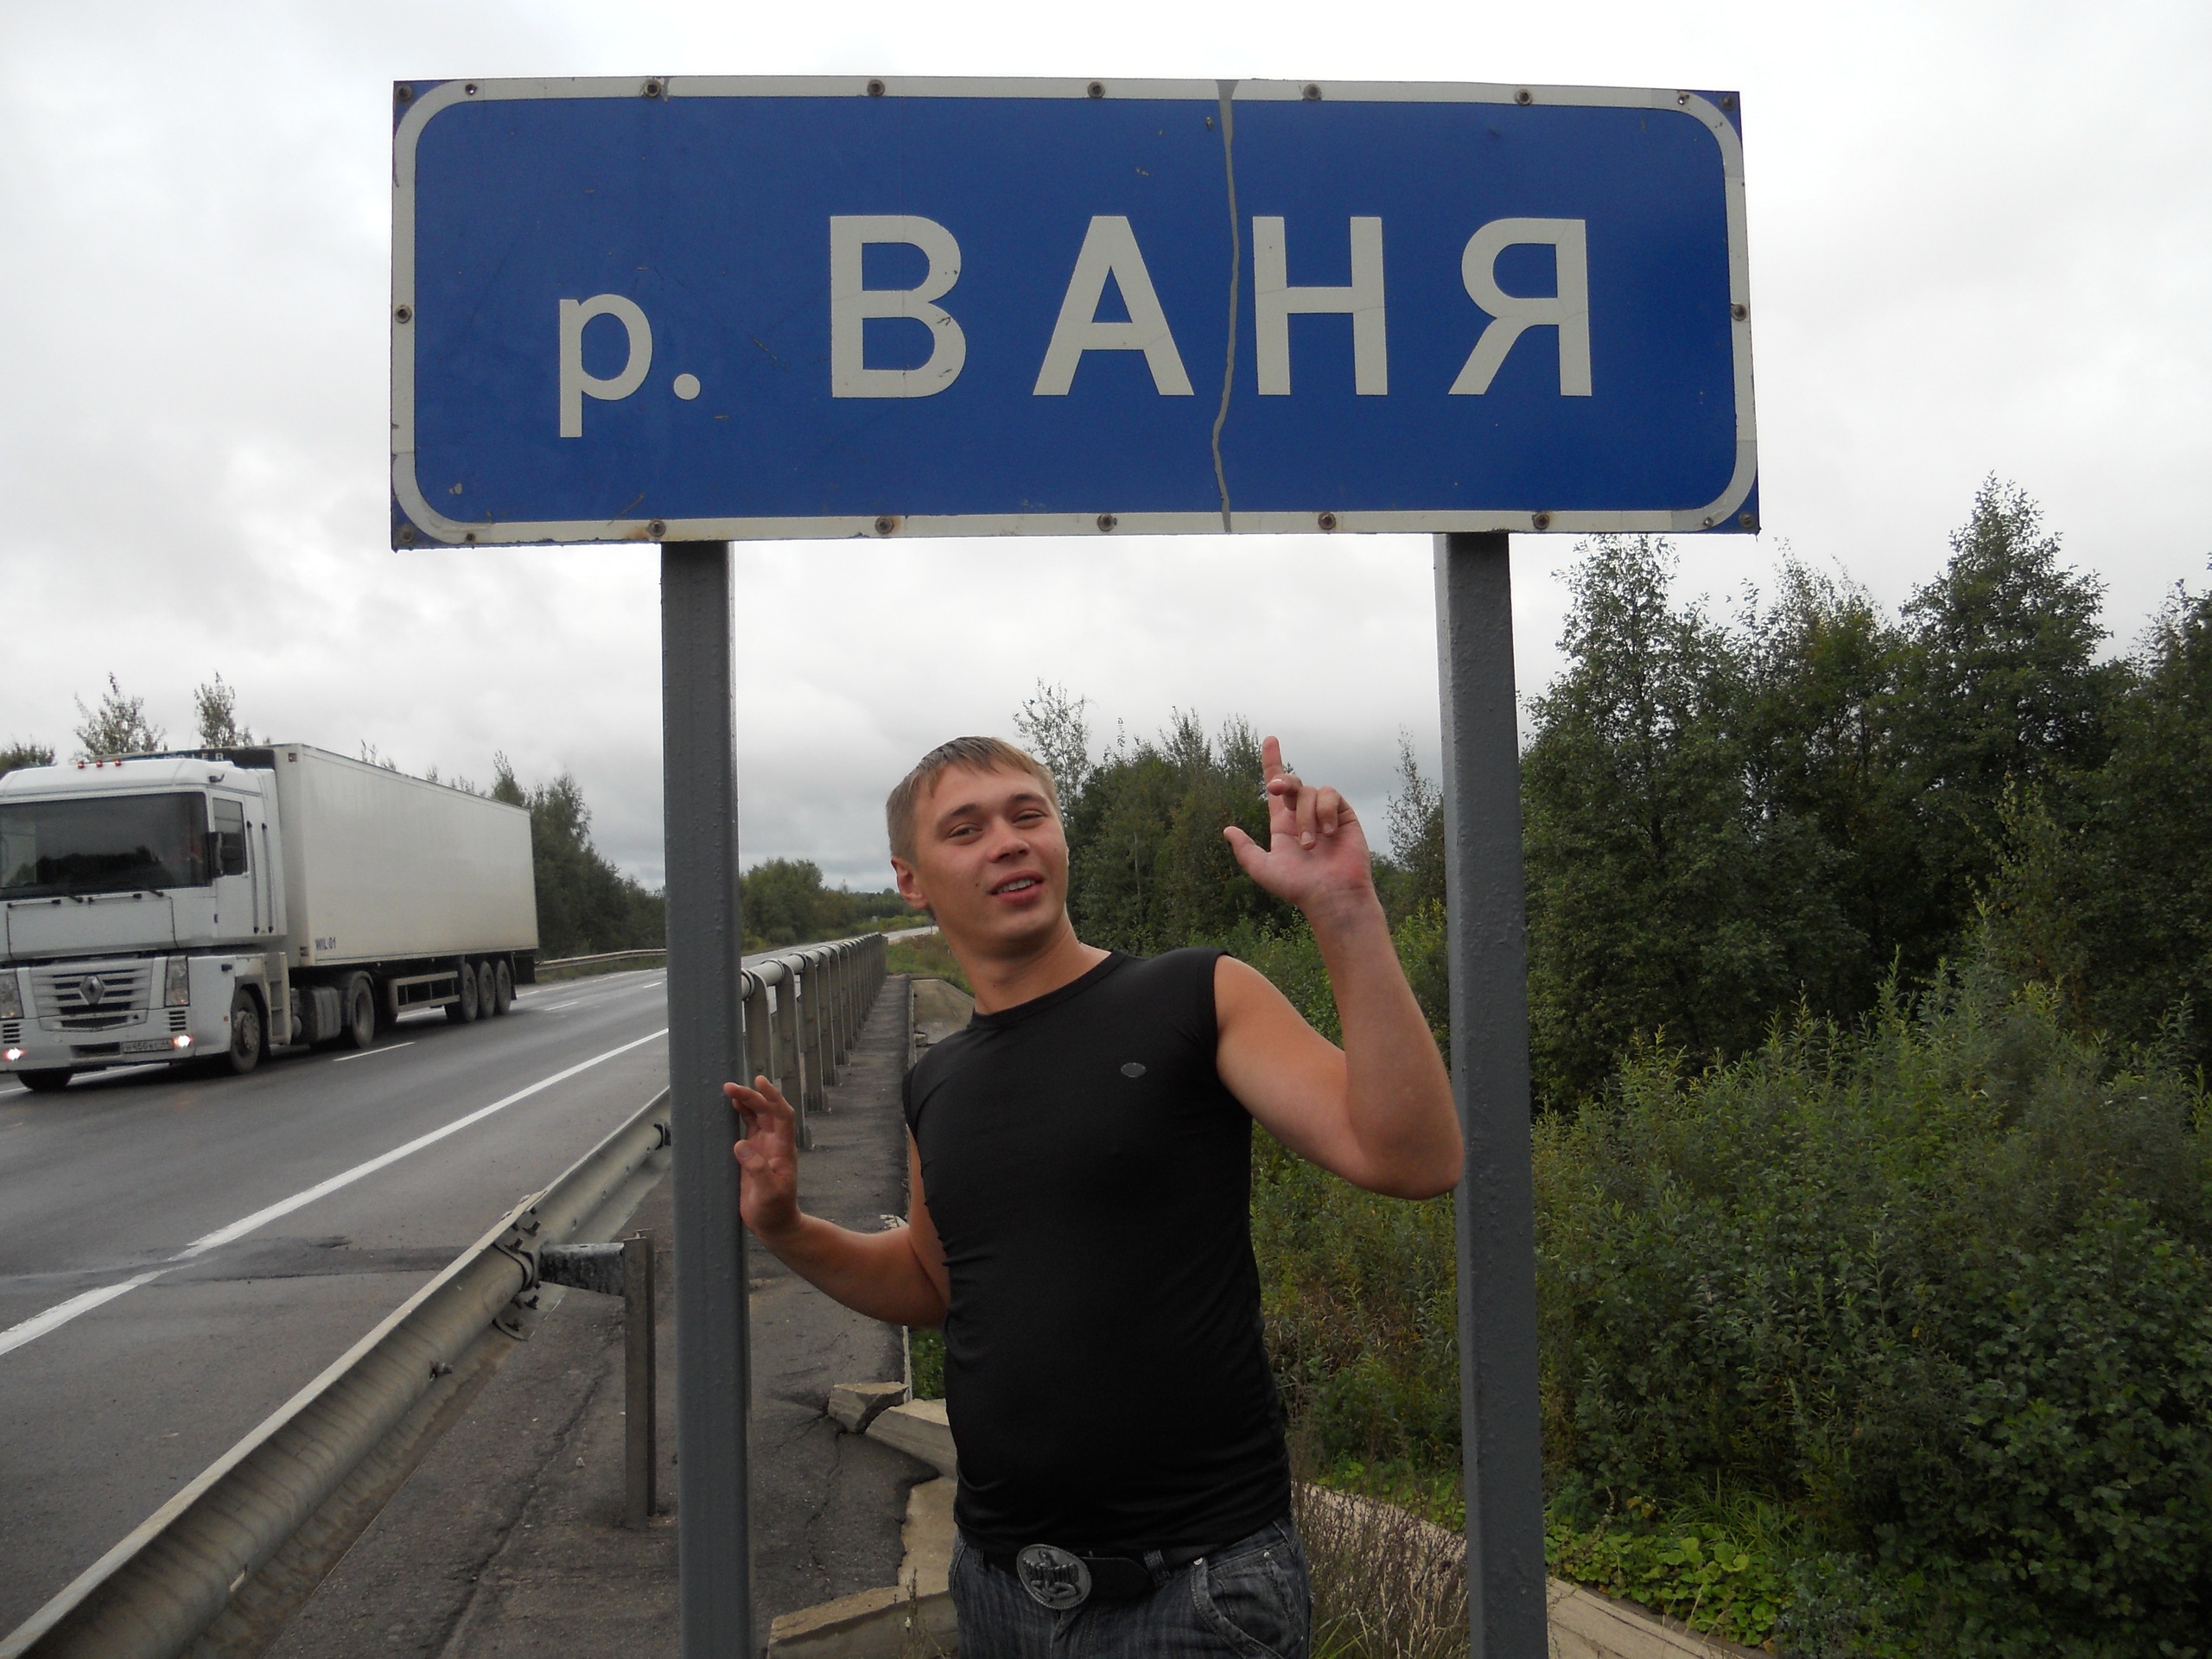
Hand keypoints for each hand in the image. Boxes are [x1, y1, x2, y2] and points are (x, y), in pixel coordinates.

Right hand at [726, 1076, 801, 1242]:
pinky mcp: (752, 1154)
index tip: (760, 1082)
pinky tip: (731, 1108)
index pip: (782, 1115)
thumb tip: (740, 1145)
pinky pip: (747, 1128)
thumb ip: (757, 1170)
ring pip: (757, 1117)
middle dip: (751, 1096)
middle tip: (730, 1087)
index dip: (772, 1097)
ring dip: (746, 1102)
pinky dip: (740, 1116)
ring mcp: (764, 1147)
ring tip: (728, 1090)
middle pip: (767, 1111)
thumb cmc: (774, 1211)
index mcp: (783, 1149)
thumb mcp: (768, 1194)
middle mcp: (775, 1144)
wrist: (774, 1225)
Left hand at [1223, 736, 1377, 922]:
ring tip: (1311, 843)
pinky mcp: (1343, 814)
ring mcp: (1325, 813)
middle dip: (1283, 780)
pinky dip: (1325, 811)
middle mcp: (1303, 815)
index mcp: (1283, 824)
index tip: (1270, 740)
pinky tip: (1329, 833)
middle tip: (1276, 789)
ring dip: (1306, 816)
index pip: (1277, 786)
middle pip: (1292, 782)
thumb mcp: (1263, 869)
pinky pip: (1330, 795)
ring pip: (1310, 792)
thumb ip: (1245, 850)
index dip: (1273, 762)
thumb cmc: (1298, 886)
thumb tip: (1228, 829)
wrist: (1331, 895)